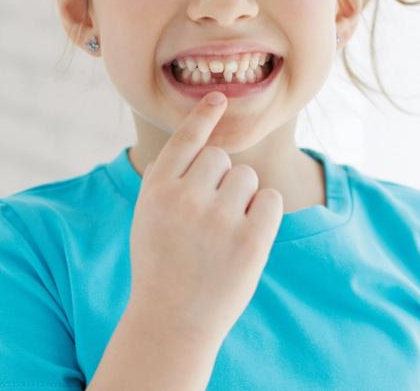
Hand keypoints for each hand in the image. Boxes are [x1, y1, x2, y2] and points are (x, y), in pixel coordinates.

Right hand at [125, 91, 283, 343]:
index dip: (204, 117)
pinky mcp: (250, 240)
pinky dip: (263, 214)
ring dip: (242, 198)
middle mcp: (185, 198)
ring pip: (247, 177)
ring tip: (222, 234)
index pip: (186, 141)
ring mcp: (218, 219)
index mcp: (156, 190)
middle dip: (222, 181)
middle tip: (207, 221)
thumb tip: (202, 148)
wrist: (172, 322)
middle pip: (221, 159)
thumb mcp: (149, 218)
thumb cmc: (162, 265)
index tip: (219, 97)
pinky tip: (246, 238)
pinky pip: (270, 200)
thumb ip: (169, 182)